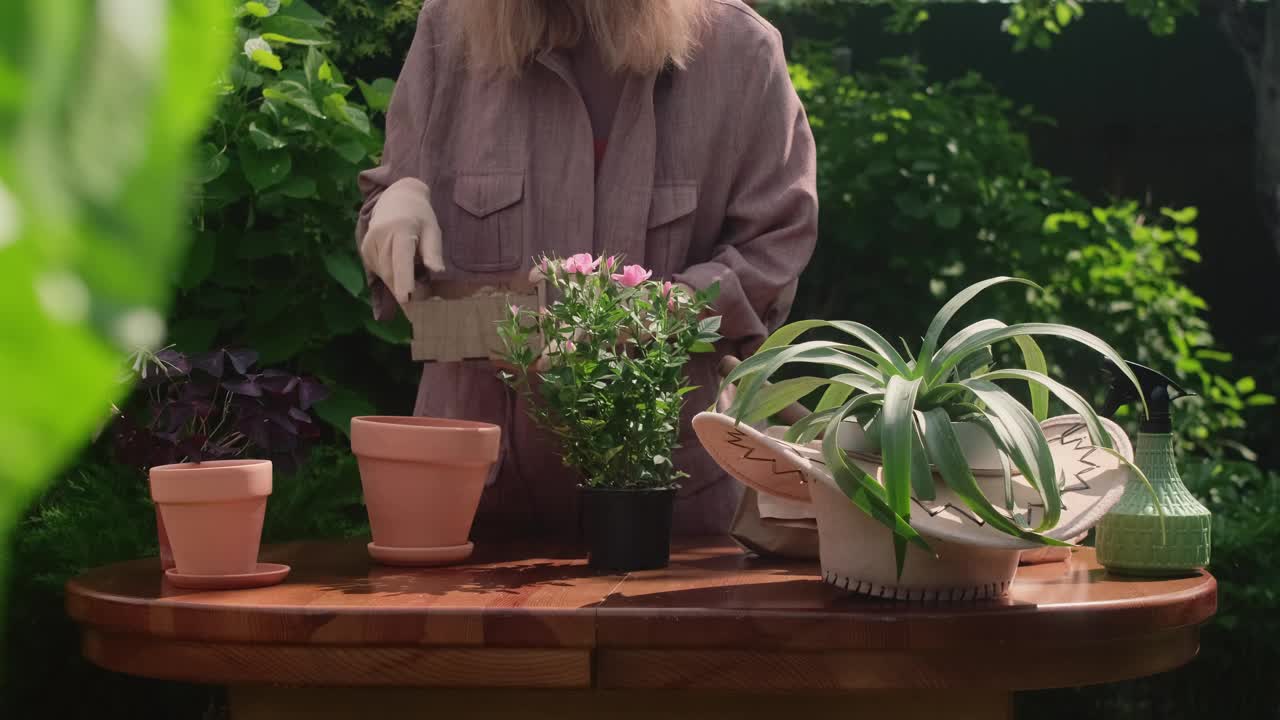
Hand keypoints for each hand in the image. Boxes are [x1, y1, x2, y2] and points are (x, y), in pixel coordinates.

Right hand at [360, 177, 443, 304]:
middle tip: (420, 295)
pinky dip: (389, 274)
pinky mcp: (364, 247)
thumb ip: (433, 251)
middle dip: (403, 287)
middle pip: (390, 271)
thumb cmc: (420, 216)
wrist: (397, 198)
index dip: (403, 280)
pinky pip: (377, 270)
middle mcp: (380, 235)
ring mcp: (369, 241)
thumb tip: (437, 271)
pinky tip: (398, 266)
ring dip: (396, 282)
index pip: (401, 259)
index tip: (406, 299)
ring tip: (412, 276)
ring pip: (383, 273)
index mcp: (400, 228)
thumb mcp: (432, 230)